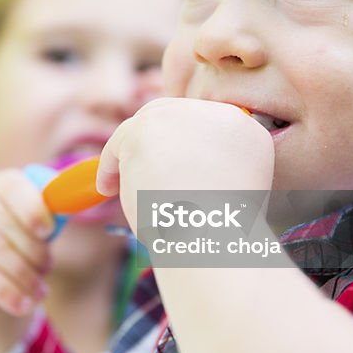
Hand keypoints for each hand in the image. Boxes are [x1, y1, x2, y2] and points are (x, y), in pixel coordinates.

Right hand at [0, 170, 55, 352]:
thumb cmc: (17, 250)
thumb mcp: (37, 230)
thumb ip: (52, 212)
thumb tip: (74, 199)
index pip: (12, 186)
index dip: (33, 208)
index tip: (49, 231)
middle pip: (5, 224)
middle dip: (34, 252)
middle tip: (47, 268)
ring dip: (24, 276)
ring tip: (38, 291)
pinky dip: (9, 292)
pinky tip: (23, 303)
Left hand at [96, 98, 274, 231]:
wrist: (212, 238)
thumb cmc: (218, 234)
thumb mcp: (227, 193)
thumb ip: (208, 168)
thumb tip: (170, 167)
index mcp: (245, 129)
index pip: (203, 125)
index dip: (179, 145)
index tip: (167, 168)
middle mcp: (218, 113)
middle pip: (173, 116)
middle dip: (151, 140)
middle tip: (138, 169)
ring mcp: (182, 116)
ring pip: (145, 126)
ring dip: (131, 153)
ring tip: (120, 182)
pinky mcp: (146, 128)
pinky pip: (119, 142)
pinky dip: (110, 166)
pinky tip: (107, 187)